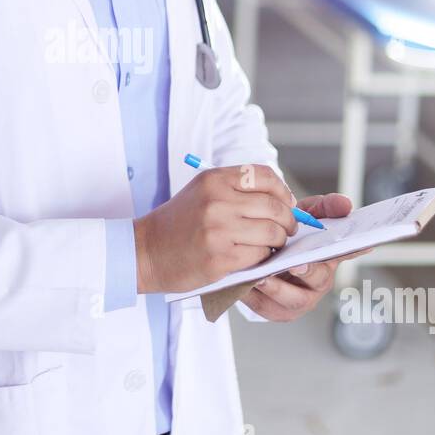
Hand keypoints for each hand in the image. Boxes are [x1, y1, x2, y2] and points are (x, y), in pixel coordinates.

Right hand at [134, 163, 296, 293]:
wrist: (145, 251)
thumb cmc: (178, 223)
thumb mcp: (202, 192)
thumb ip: (237, 190)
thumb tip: (283, 200)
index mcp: (214, 179)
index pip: (265, 176)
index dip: (283, 191)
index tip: (287, 204)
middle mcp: (217, 200)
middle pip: (274, 206)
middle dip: (288, 221)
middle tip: (287, 229)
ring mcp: (219, 229)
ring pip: (272, 232)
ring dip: (278, 241)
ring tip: (270, 245)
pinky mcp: (221, 257)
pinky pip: (260, 255)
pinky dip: (263, 258)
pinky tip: (253, 257)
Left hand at [244, 192, 368, 320]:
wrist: (262, 258)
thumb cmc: (290, 238)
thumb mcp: (306, 216)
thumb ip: (325, 207)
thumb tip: (346, 204)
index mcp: (330, 258)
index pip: (348, 253)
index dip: (352, 251)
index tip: (352, 246)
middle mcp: (318, 282)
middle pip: (318, 280)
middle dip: (308, 272)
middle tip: (295, 264)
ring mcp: (298, 299)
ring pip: (292, 300)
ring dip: (277, 288)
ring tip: (262, 276)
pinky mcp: (275, 310)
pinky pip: (266, 307)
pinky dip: (255, 296)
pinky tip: (246, 283)